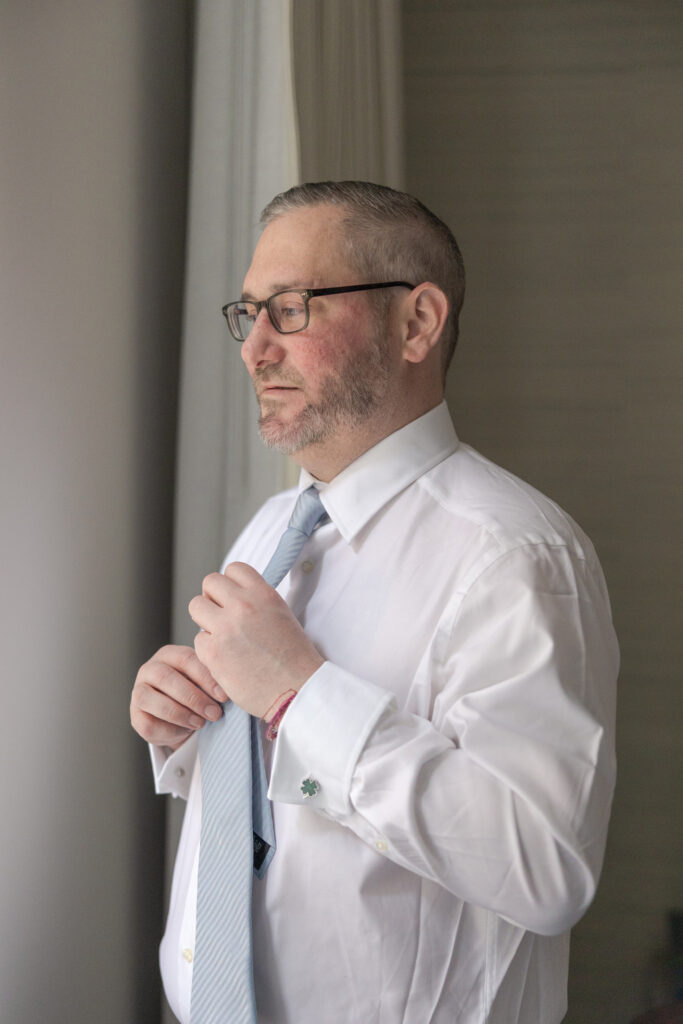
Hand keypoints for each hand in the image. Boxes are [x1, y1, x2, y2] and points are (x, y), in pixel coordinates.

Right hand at [130, 644, 226, 749]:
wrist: (183, 717)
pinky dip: (170, 731)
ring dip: (179, 714)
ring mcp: (138, 692)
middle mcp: (149, 669)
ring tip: (201, 723)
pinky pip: (148, 724)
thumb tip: (229, 687)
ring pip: (150, 700)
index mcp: (169, 654)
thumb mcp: (206, 682)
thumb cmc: (198, 692)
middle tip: (214, 713)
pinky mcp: (135, 716)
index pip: (185, 659)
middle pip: (165, 678)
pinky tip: (186, 731)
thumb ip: (213, 680)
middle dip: (193, 698)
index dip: (205, 677)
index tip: (223, 696)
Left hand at [189, 562, 323, 718]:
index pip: (234, 568)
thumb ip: (257, 601)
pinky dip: (207, 649)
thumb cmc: (294, 657)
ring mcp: (226, 628)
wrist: (298, 689)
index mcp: (263, 594)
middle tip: (221, 616)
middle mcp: (243, 605)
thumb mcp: (281, 614)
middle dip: (213, 598)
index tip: (232, 597)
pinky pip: (197, 640)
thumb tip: (235, 595)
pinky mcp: (213, 652)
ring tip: (220, 636)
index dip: (230, 583)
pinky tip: (224, 659)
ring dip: (205, 620)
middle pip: (209, 583)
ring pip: (195, 607)